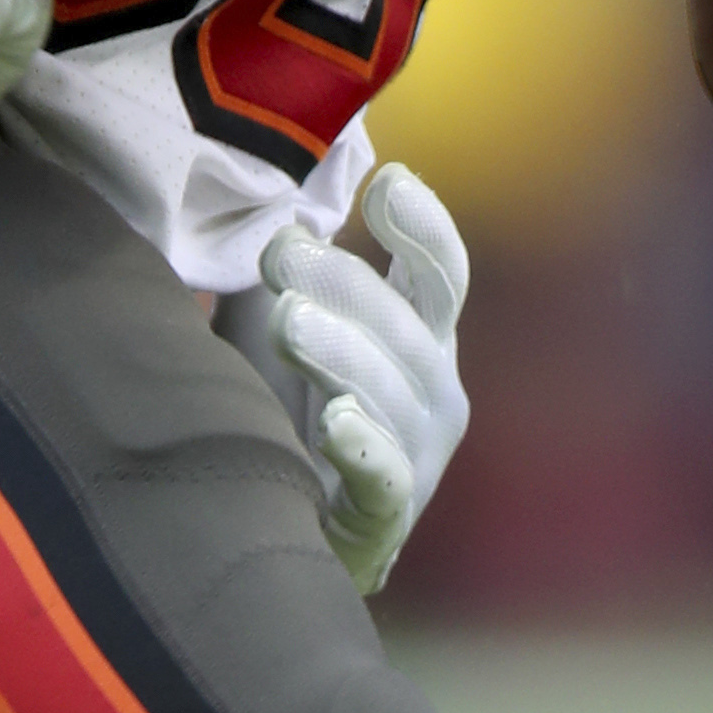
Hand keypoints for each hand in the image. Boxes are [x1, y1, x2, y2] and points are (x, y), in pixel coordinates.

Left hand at [218, 162, 469, 595]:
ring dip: (342, 352)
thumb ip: (288, 261)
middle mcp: (434, 393)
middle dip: (346, 283)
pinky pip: (384, 477)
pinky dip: (363, 447)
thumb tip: (271, 180)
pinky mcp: (387, 514)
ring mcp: (419, 456)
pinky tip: (333, 421)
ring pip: (390, 396)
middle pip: (408, 328)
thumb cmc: (284, 411)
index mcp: (420, 340)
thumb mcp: (283, 323)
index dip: (423, 229)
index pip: (441, 276)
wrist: (288, 533)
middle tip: (280, 251)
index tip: (386, 183)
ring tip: (288, 319)